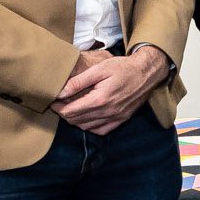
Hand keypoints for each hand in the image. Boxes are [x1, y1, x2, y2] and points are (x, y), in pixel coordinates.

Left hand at [50, 45, 168, 134]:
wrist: (147, 72)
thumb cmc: (123, 68)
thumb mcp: (99, 69)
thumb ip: (78, 82)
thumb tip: (60, 92)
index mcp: (99, 100)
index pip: (70, 112)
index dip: (58, 108)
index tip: (53, 101)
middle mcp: (107, 112)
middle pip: (76, 121)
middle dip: (65, 114)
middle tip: (60, 104)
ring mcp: (115, 118)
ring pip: (87, 127)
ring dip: (76, 121)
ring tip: (72, 109)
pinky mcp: (122, 119)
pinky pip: (101, 131)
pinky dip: (91, 127)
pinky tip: (87, 117)